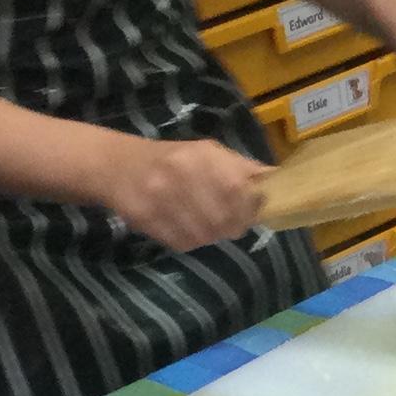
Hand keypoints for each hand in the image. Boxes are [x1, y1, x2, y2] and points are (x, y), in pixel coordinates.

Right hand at [91, 132, 266, 248]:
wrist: (117, 165)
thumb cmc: (172, 159)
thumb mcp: (208, 153)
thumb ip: (242, 168)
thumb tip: (278, 180)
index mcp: (203, 156)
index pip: (242, 190)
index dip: (250, 207)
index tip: (251, 210)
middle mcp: (183, 174)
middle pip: (226, 219)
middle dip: (232, 224)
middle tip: (227, 221)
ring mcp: (163, 198)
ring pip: (206, 235)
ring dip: (211, 234)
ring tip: (203, 221)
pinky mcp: (148, 220)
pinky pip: (183, 243)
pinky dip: (190, 240)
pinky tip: (184, 226)